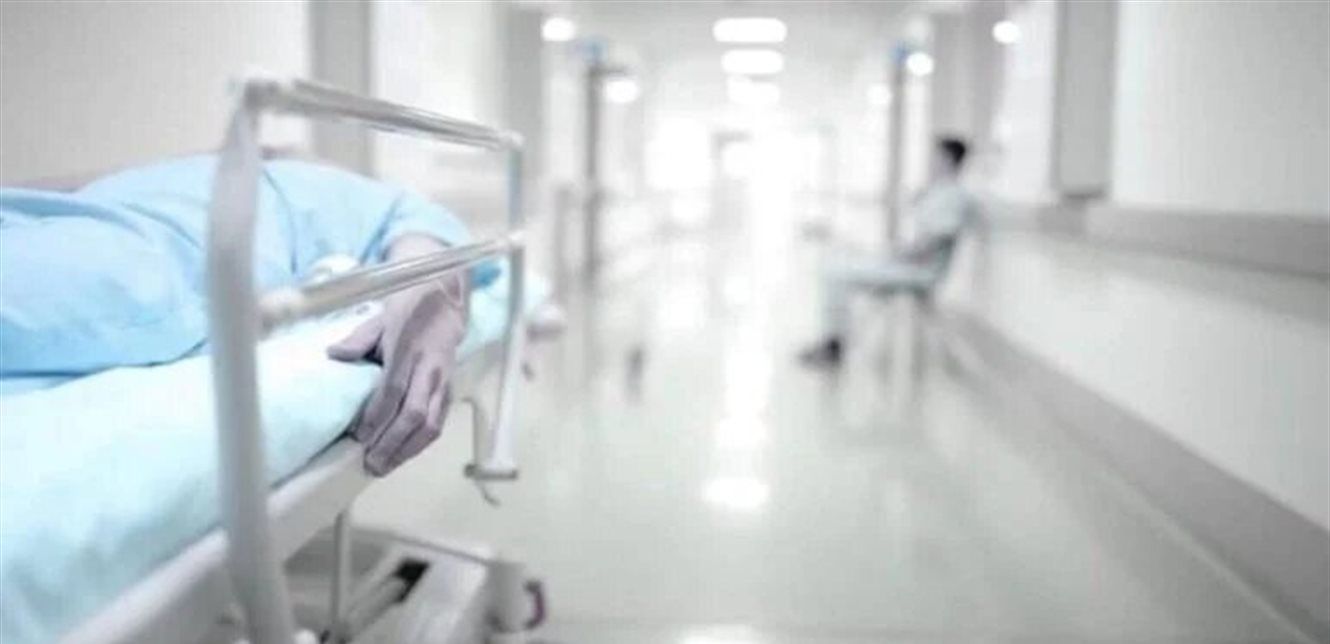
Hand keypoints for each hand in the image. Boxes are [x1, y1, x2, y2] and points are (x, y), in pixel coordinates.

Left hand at [327, 237, 467, 475]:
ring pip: (430, 425)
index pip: (392, 390)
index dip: (376, 417)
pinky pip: (439, 423)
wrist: (445, 300)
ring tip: (385, 467)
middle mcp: (429, 370)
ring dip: (407, 450)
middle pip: (413, 414)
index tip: (358, 438)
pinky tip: (404, 455)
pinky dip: (421, 443)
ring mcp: (443, 381)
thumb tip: (333, 355)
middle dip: (391, 443)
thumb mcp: (379, 318)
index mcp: (408, 349)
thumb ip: (358, 339)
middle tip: (371, 464)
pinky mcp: (451, 390)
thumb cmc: (407, 309)